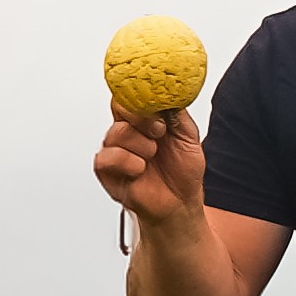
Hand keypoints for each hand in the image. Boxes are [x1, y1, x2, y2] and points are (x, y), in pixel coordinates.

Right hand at [93, 97, 206, 232]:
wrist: (180, 203)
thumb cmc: (181, 171)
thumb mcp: (188, 136)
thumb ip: (177, 113)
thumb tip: (170, 93)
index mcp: (144, 119)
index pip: (131, 94)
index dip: (141, 94)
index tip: (157, 102)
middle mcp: (127, 131)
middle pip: (120, 107)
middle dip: (143, 118)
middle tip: (159, 131)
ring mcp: (116, 149)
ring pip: (117, 132)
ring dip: (141, 145)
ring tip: (153, 156)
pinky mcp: (107, 171)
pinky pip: (107, 157)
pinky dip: (127, 162)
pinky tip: (140, 169)